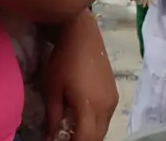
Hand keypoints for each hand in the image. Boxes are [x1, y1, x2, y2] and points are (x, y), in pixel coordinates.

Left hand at [44, 11, 118, 140]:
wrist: (82, 34)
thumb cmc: (63, 61)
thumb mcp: (53, 90)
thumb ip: (53, 118)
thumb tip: (50, 138)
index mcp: (90, 106)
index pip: (85, 139)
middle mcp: (106, 106)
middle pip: (97, 137)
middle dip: (82, 140)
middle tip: (65, 138)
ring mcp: (113, 100)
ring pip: (103, 128)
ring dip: (89, 134)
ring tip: (72, 130)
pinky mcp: (114, 93)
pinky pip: (106, 117)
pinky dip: (95, 124)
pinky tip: (82, 118)